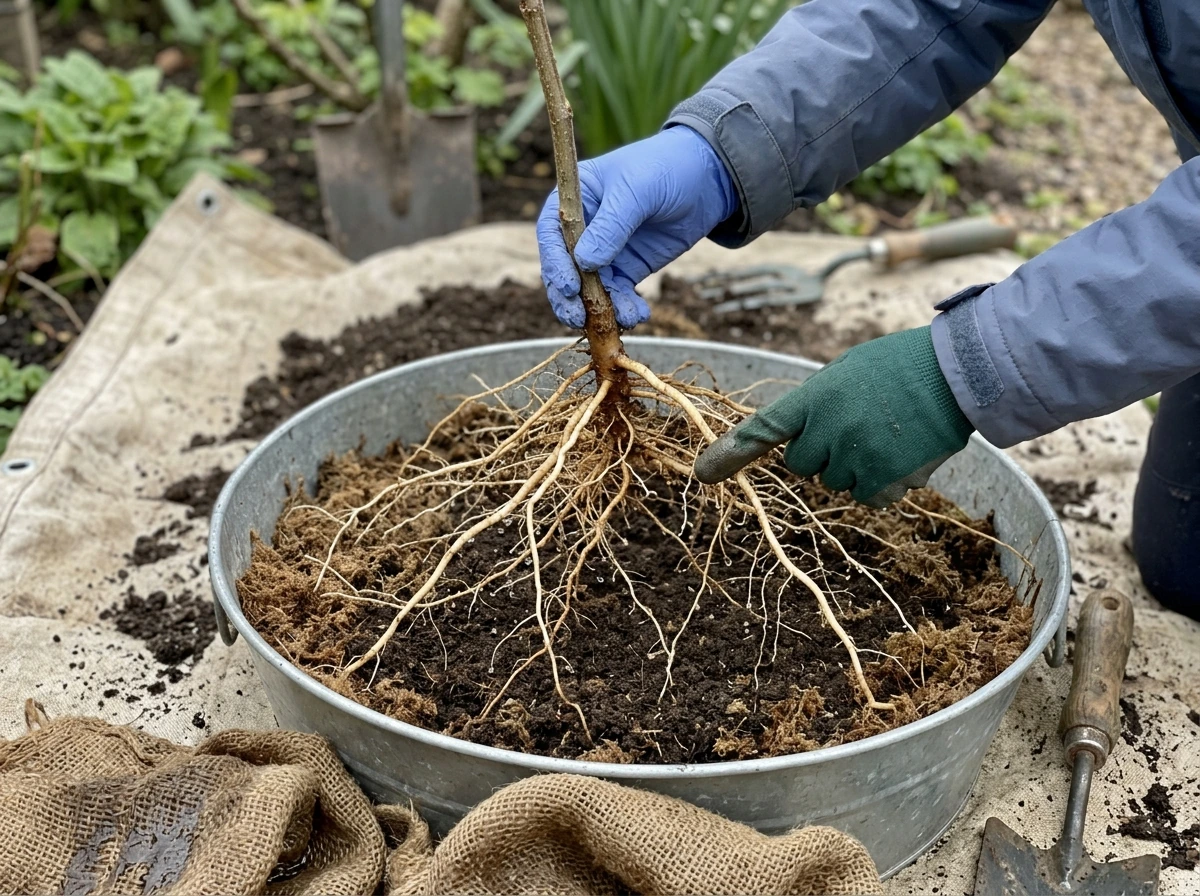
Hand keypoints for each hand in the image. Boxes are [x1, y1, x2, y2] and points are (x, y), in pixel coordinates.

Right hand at [537, 125, 736, 329]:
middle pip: (564, 268)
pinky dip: (624, 309)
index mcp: (575, 198)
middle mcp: (583, 228)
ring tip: (621, 319)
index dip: (556, 262)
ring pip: (589, 289)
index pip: (551, 234)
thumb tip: (584, 263)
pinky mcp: (627, 268)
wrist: (707, 179)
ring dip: (599, 309)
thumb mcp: (637, 190)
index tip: (569, 286)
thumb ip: (611, 226)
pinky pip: (617, 295)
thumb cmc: (666, 168)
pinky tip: (638, 314)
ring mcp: (604, 250)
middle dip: (570, 297)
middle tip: (579, 318)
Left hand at [694, 327, 974, 506]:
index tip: (703, 473)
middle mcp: (828, 429)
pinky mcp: (884, 479)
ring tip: (888, 434)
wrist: (960, 373)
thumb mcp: (847, 371)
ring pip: (836, 482)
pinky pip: (867, 497)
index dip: (731, 452)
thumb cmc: (902, 365)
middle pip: (802, 465)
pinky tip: (902, 455)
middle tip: (858, 426)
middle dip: (822, 453)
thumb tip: (802, 439)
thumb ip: (818, 404)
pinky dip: (883, 484)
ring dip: (856, 467)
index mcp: (815, 397)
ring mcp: (855, 456)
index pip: (764, 429)